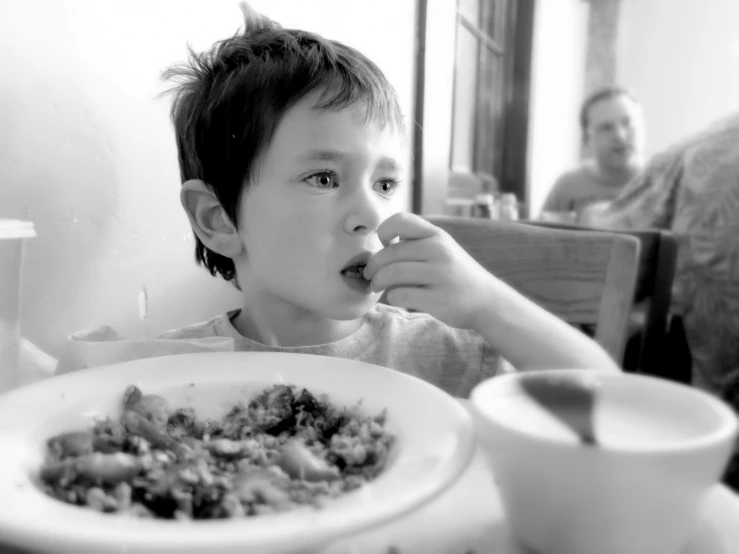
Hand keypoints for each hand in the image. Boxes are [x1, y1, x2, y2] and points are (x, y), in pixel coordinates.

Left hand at [363, 212, 494, 329]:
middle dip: (373, 266)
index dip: (384, 231)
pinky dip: (391, 297)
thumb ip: (415, 244)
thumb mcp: (442, 249)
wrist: (488, 301)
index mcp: (437, 235)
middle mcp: (439, 251)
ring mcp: (440, 275)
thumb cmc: (456, 275)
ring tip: (377, 287)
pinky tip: (396, 298)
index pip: (401, 220)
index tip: (383, 244)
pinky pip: (400, 295)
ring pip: (392, 274)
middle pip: (390, 253)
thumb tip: (378, 249)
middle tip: (369, 274)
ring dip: (378, 282)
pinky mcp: (438, 299)